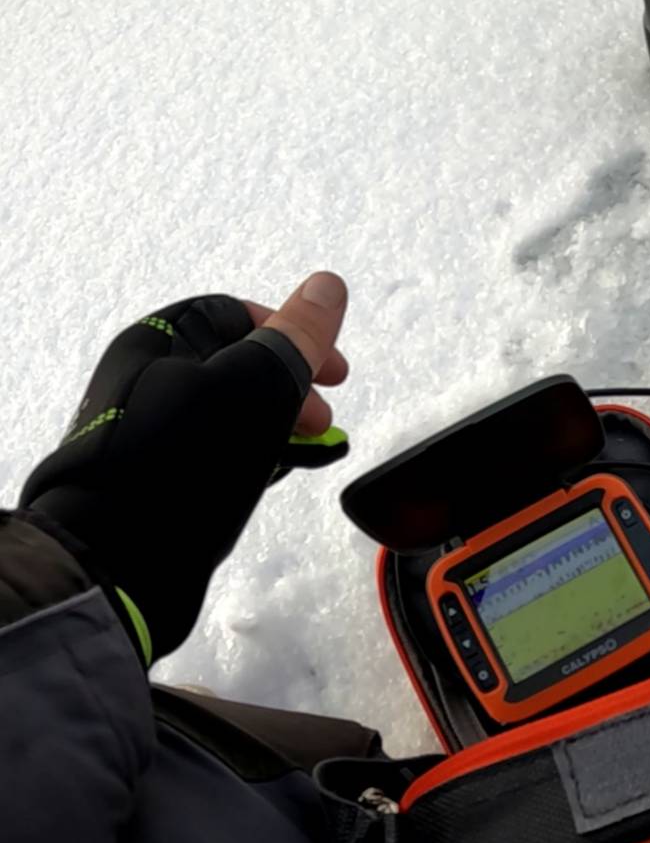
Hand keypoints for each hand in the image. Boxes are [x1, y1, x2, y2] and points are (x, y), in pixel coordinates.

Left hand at [21, 272, 351, 661]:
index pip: (237, 313)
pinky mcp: (162, 474)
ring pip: (234, 409)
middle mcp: (150, 378)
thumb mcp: (255, 385)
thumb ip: (296, 336)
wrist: (121, 557)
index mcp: (159, 341)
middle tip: (324, 421)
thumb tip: (328, 284)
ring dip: (280, 423)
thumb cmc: (186, 459)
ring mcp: (155, 429)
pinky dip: (256, 453)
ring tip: (307, 451)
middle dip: (293, 385)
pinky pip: (219, 447)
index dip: (293, 333)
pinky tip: (275, 472)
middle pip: (239, 362)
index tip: (336, 371)